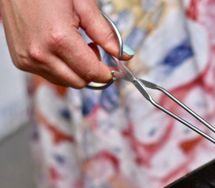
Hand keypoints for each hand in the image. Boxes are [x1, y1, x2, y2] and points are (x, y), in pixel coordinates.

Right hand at [0, 0, 132, 87]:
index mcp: (58, 40)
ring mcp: (28, 60)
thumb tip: (124, 54)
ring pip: (66, 82)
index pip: (92, 72)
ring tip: (76, 44)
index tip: (116, 67)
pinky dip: (62, 68)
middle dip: (92, 71)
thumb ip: (105, 33)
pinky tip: (61, 48)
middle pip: (80, 82)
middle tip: (93, 48)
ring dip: (77, 70)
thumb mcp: (83, 4)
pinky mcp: (21, 61)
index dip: (108, 72)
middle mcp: (40, 54)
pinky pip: (51, 76)